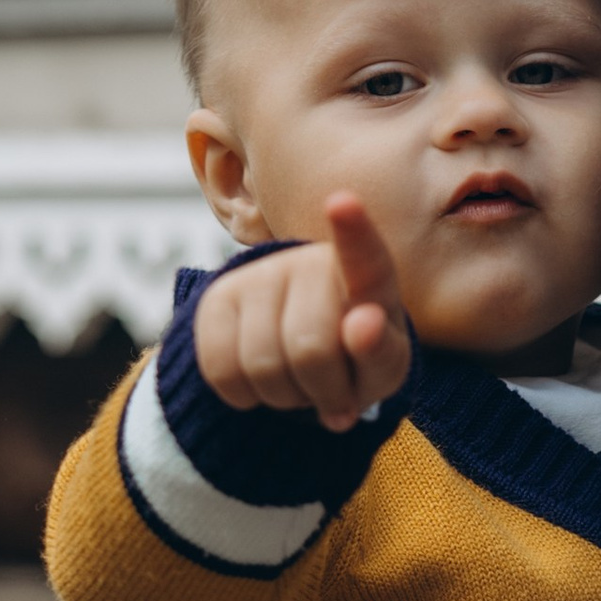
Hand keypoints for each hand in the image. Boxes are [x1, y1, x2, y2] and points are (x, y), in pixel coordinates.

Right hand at [193, 195, 411, 431]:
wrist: (308, 356)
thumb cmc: (358, 358)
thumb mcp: (383, 367)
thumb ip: (382, 353)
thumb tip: (363, 325)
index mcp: (367, 274)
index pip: (362, 255)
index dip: (353, 230)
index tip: (343, 202)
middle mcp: (309, 261)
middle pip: (310, 349)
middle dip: (323, 391)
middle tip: (331, 389)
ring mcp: (259, 274)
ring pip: (262, 365)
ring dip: (285, 397)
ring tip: (300, 383)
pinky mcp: (217, 298)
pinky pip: (221, 369)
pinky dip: (246, 397)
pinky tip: (264, 383)